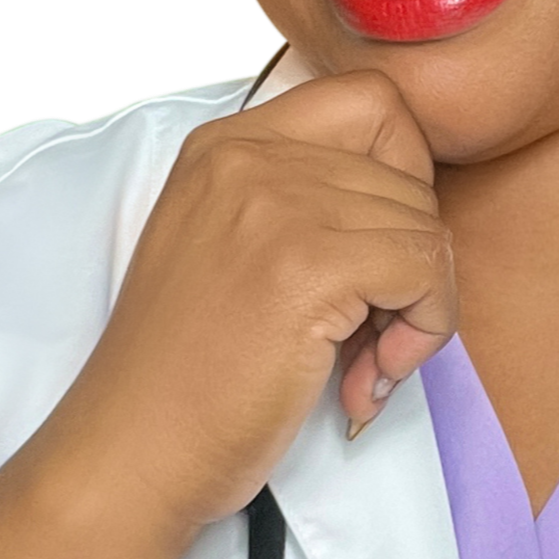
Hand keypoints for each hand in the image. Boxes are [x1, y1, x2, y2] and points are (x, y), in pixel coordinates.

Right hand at [18, 69, 458, 539]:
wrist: (132, 452)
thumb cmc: (186, 377)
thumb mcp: (232, 251)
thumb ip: (306, 208)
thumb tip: (418, 214)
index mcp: (225, 145)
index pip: (373, 106)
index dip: (402, 182)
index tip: (374, 258)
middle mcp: (246, 157)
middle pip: (408, 173)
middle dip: (410, 263)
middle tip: (365, 341)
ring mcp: (273, 205)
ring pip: (425, 226)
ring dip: (418, 309)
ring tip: (360, 366)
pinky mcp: (306, 265)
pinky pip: (425, 271)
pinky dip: (422, 332)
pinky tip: (366, 380)